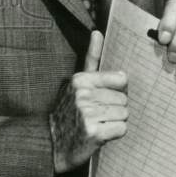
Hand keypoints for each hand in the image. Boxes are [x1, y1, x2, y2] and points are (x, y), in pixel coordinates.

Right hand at [49, 30, 127, 172]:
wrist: (51, 145)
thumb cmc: (69, 112)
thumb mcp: (77, 83)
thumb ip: (92, 58)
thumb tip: (97, 31)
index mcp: (81, 80)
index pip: (121, 79)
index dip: (117, 91)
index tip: (104, 98)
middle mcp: (83, 95)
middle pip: (124, 99)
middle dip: (115, 108)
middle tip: (98, 116)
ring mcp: (88, 114)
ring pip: (124, 113)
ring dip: (115, 122)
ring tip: (98, 124)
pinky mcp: (94, 133)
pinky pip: (122, 129)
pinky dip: (114, 134)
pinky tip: (100, 135)